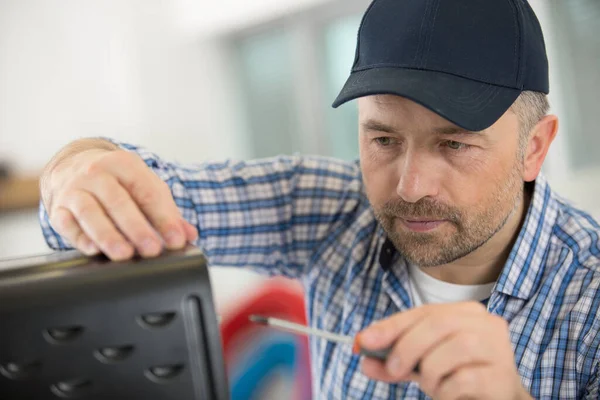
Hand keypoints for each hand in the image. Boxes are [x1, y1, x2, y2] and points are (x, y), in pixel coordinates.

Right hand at [43, 145, 197, 259]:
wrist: (76, 166)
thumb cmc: (120, 182)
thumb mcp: (146, 187)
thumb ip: (168, 212)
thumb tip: (189, 235)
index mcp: (125, 164)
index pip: (147, 192)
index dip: (163, 217)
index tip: (176, 240)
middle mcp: (96, 173)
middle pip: (118, 201)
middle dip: (137, 227)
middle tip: (152, 250)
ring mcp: (74, 189)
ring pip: (90, 212)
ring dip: (108, 235)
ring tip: (124, 254)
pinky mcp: (58, 208)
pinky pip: (66, 223)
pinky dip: (80, 238)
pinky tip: (94, 250)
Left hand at [357, 302, 530, 399]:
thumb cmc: (460, 376)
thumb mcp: (423, 364)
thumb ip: (396, 360)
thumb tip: (365, 358)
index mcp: (466, 312)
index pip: (423, 312)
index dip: (392, 326)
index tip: (365, 340)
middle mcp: (486, 323)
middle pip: (439, 324)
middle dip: (407, 346)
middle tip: (393, 369)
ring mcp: (498, 349)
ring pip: (454, 349)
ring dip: (431, 371)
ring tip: (431, 385)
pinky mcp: (501, 377)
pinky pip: (464, 379)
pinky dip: (445, 390)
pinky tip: (447, 394)